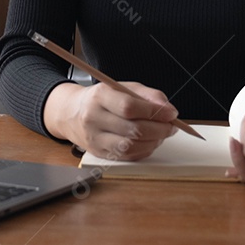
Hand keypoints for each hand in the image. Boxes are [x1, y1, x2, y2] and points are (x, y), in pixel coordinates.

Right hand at [43, 81, 178, 160]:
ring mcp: (95, 138)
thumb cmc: (102, 99)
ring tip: (161, 134)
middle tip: (171, 126)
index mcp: (100, 96)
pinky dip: (144, 150)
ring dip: (153, 142)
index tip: (172, 113)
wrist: (72, 113)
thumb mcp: (123, 87)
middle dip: (159, 129)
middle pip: (132, 129)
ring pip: (130, 146)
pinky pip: (127, 156)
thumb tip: (168, 109)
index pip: (129, 107)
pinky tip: (149, 142)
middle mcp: (94, 118)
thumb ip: (147, 94)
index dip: (154, 112)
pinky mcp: (99, 153)